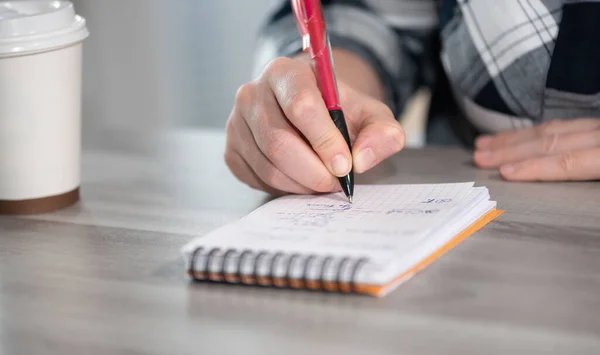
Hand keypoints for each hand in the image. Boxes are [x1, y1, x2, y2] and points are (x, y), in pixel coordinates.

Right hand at [224, 57, 404, 194]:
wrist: (309, 111)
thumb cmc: (338, 111)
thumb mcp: (370, 114)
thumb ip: (381, 132)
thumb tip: (362, 160)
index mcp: (285, 72)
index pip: (301, 106)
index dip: (324, 140)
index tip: (345, 165)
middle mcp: (252, 93)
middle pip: (279, 142)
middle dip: (313, 171)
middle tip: (337, 182)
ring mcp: (236, 123)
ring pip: (268, 166)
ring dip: (302, 183)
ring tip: (323, 181)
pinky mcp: (232, 150)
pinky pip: (257, 178)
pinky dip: (284, 188)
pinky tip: (301, 179)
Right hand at [473, 118, 599, 180]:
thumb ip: (583, 169)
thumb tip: (564, 172)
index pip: (567, 162)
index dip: (534, 167)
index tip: (504, 172)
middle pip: (550, 141)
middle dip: (511, 150)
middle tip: (480, 156)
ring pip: (553, 128)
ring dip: (517, 138)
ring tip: (488, 143)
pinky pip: (566, 123)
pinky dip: (539, 130)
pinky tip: (525, 134)